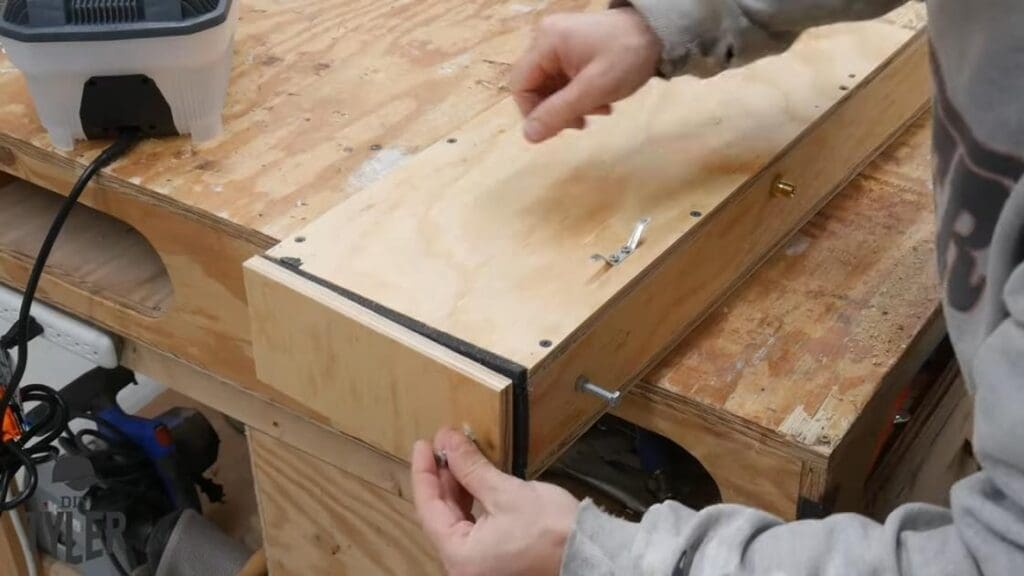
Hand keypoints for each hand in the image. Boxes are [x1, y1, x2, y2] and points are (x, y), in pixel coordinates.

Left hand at [411, 429, 580, 575]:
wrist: (591, 554)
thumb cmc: (553, 531)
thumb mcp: (506, 493)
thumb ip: (471, 467)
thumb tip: (448, 441)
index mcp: (460, 557)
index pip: (429, 508)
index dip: (424, 472)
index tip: (424, 444)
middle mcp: (463, 568)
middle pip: (441, 516)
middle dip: (441, 478)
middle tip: (441, 446)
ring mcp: (479, 567)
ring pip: (456, 522)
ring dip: (456, 489)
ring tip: (457, 458)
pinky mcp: (495, 561)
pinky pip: (472, 529)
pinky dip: (470, 504)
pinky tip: (473, 482)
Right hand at [511, 8, 661, 142]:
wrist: (660, 32)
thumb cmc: (627, 56)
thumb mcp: (593, 89)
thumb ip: (558, 113)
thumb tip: (528, 136)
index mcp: (546, 42)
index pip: (520, 84)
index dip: (532, 112)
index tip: (557, 129)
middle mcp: (546, 39)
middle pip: (535, 86)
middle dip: (556, 109)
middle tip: (582, 123)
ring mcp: (560, 43)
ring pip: (551, 86)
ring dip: (570, 105)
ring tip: (598, 110)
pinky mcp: (573, 50)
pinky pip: (565, 80)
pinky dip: (579, 95)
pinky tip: (601, 101)